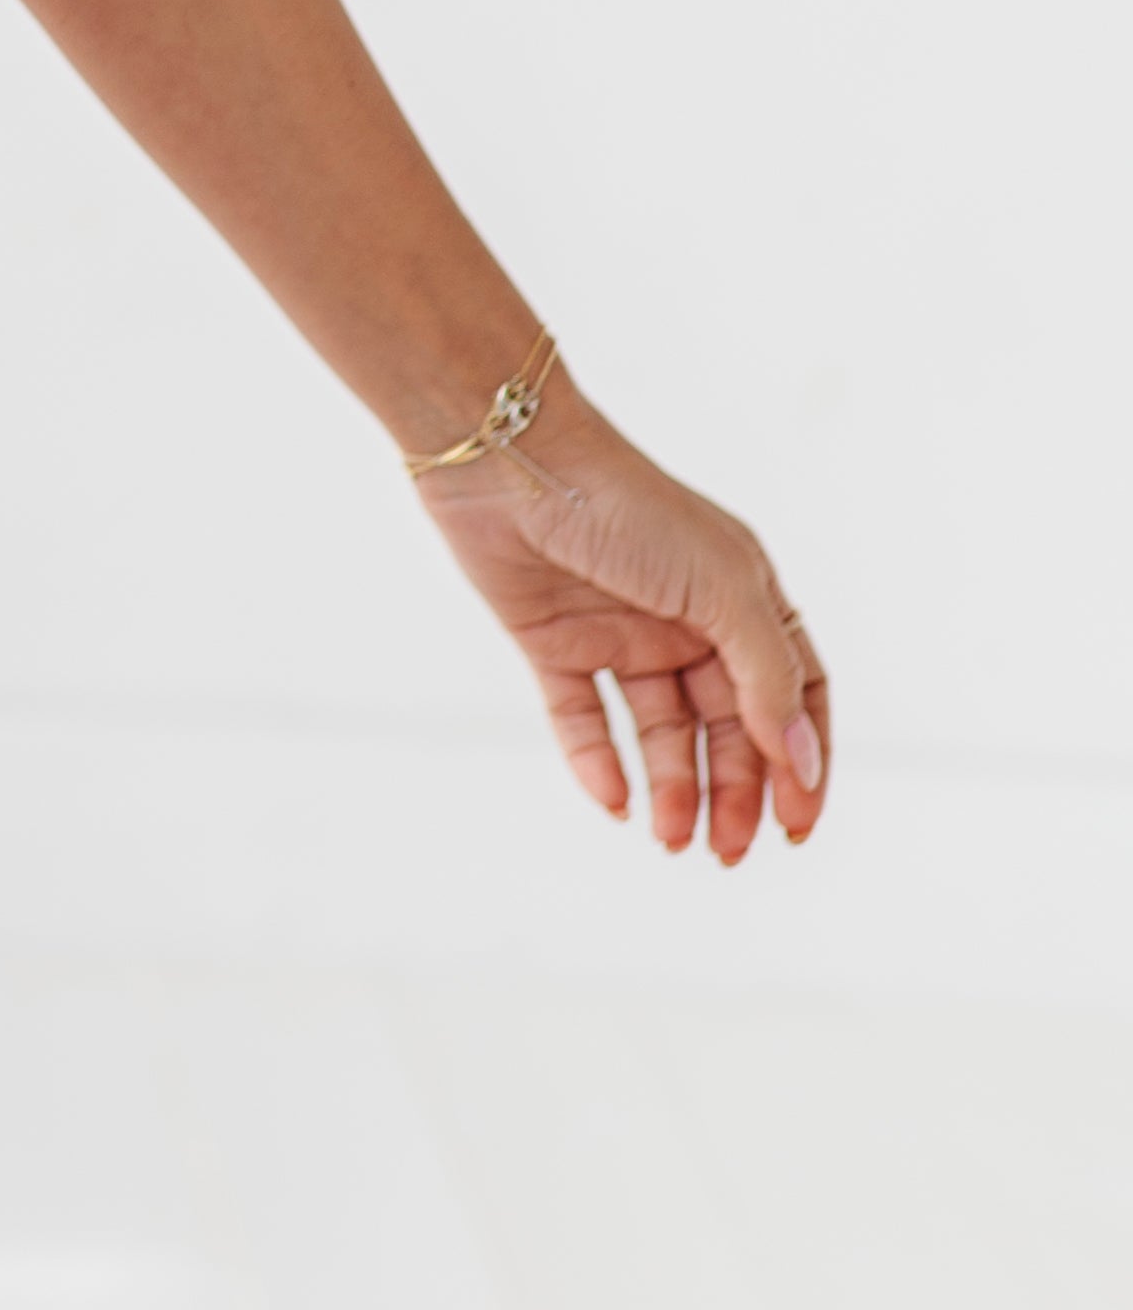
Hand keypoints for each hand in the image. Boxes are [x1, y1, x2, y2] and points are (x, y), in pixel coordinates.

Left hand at [416, 384, 828, 861]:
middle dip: (735, 793)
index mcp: (744, 596)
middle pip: (726, 727)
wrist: (509, 456)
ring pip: (659, 732)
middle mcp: (687, 618)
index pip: (795, 693)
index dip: (801, 759)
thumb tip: (799, 760)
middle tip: (729, 853)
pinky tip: (615, 803)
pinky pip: (582, 718)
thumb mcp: (720, 588)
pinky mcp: (555, 642)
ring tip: (675, 843)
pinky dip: (597, 763)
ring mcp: (621, 631)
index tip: (799, 824)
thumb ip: (766, 673)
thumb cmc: (628, 505)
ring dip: (673, 789)